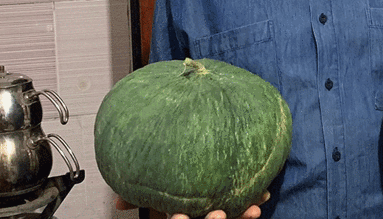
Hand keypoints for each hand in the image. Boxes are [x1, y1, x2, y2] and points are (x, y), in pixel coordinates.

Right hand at [114, 192, 269, 218]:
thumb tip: (118, 202)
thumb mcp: (155, 190)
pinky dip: (254, 203)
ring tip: (254, 210)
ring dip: (243, 216)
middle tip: (219, 213)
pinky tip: (263, 197)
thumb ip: (138, 195)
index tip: (180, 217)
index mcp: (182, 213)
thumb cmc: (172, 182)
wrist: (194, 168)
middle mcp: (202, 214)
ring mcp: (219, 213)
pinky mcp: (235, 207)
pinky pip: (245, 209)